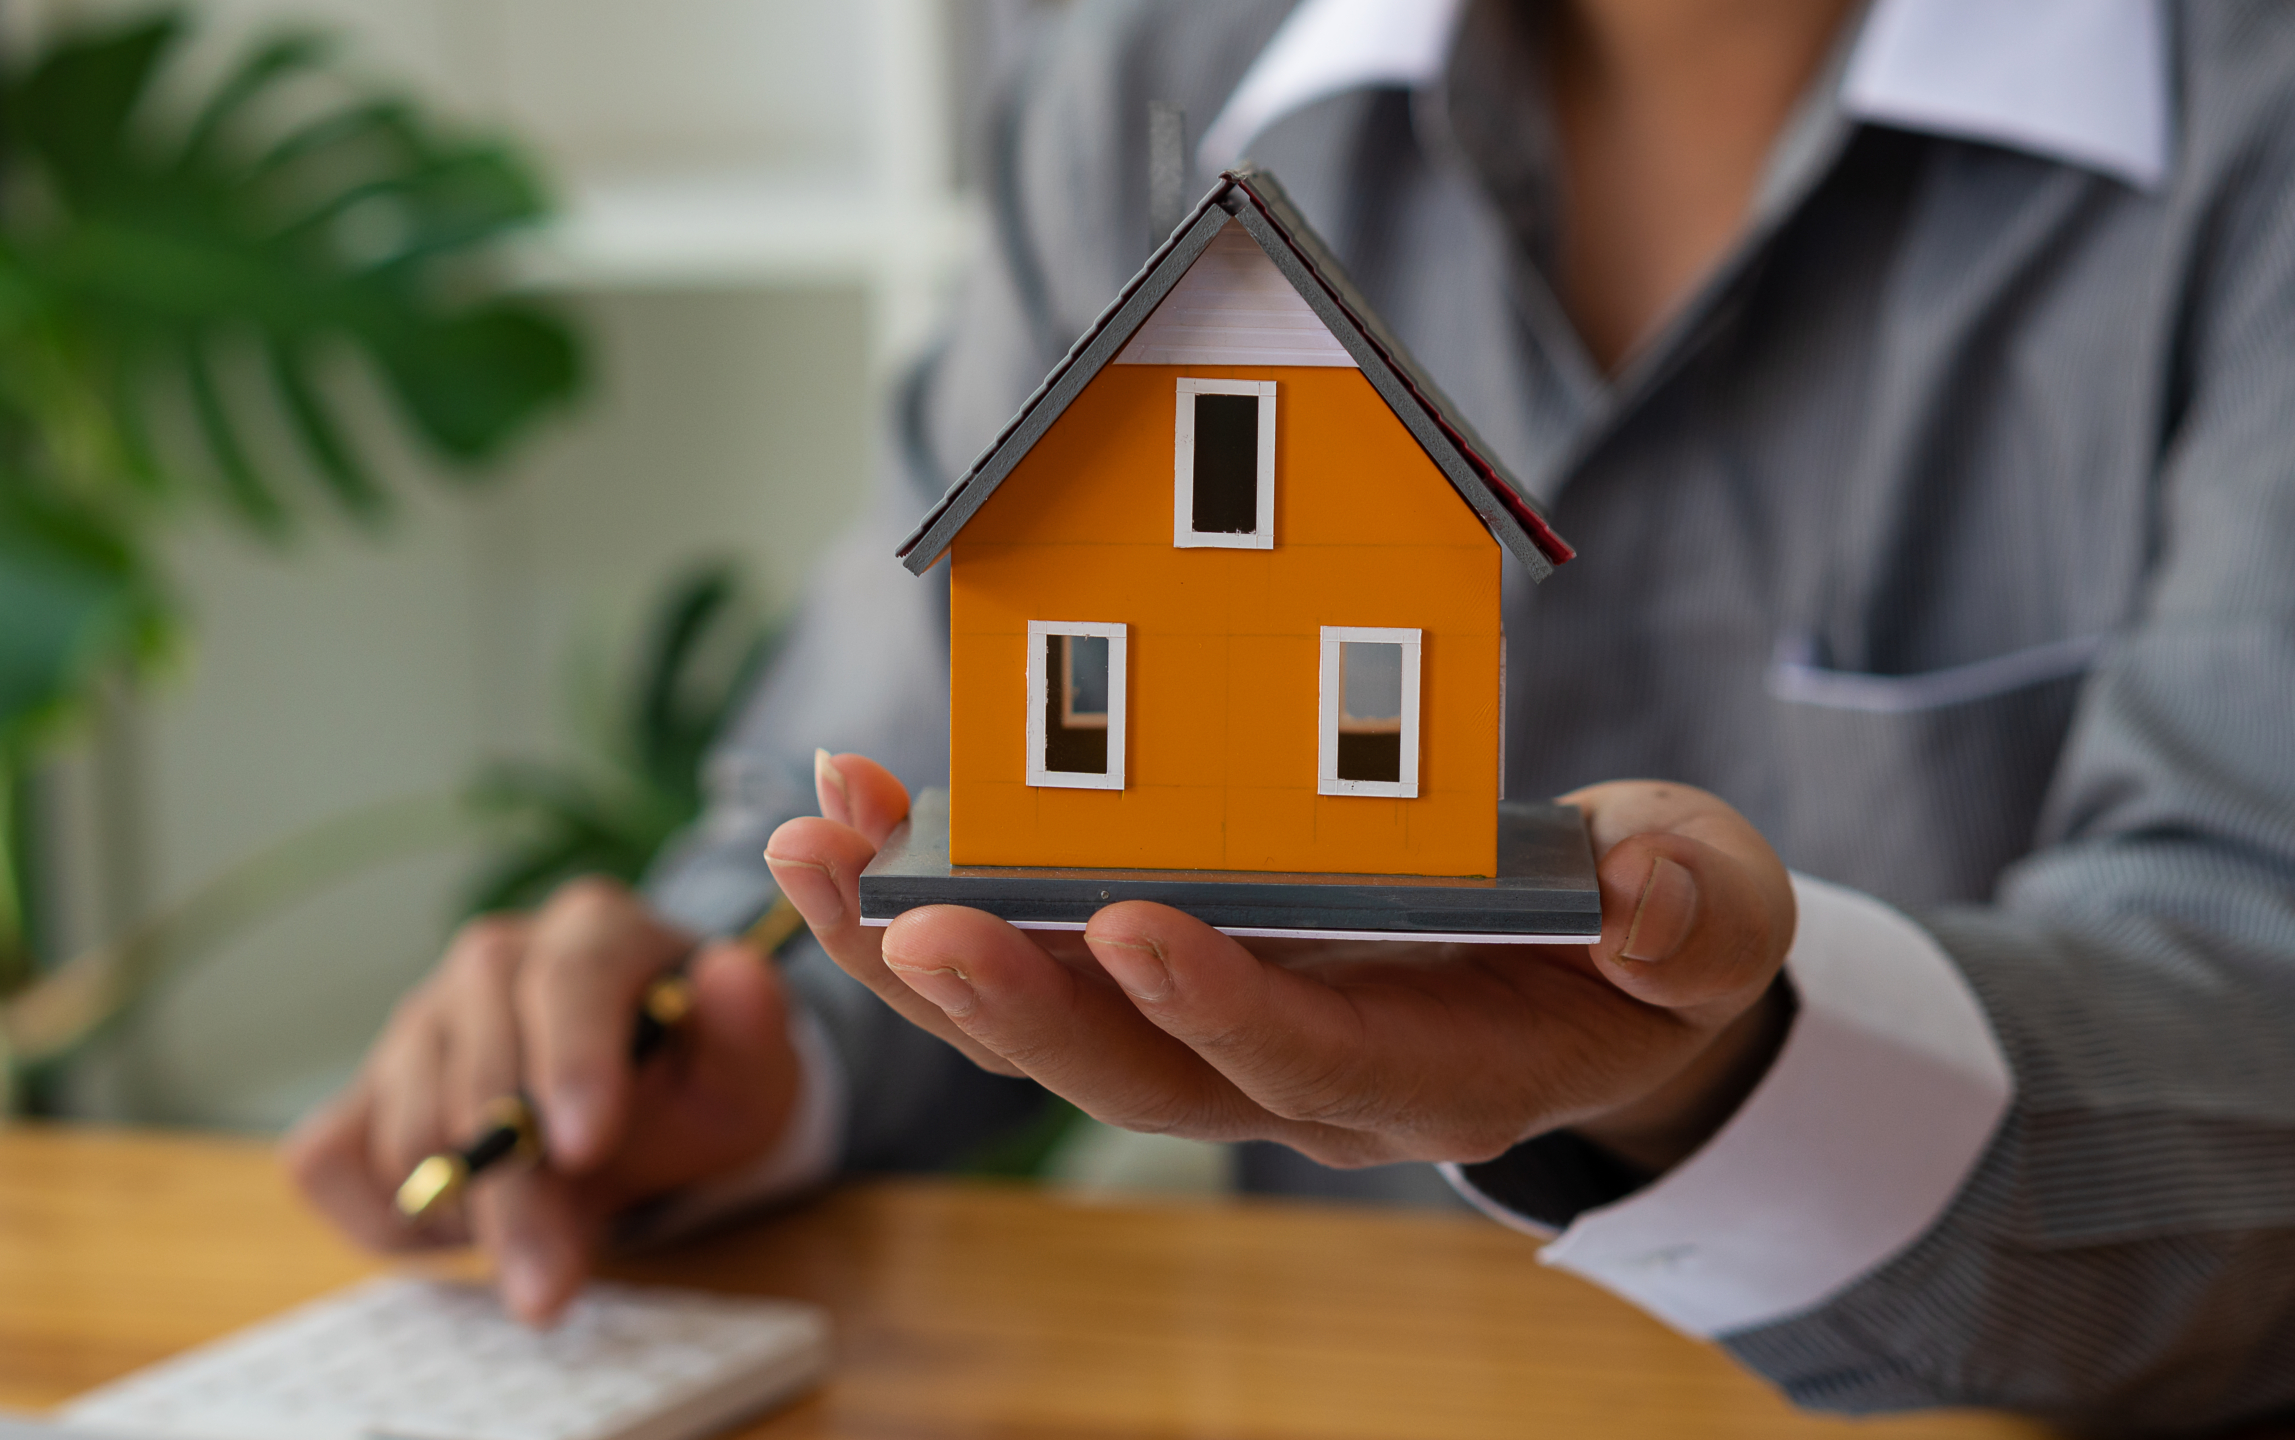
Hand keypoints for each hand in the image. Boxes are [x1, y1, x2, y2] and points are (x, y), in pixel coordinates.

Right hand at [281, 878, 800, 1321]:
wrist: (650, 1093)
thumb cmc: (696, 1077)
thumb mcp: (746, 1069)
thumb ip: (749, 1029)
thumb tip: (734, 976)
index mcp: (596, 930)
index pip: (570, 979)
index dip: (570, 1062)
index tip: (584, 1149)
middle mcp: (495, 958)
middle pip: (480, 1068)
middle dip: (513, 1192)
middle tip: (545, 1287)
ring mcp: (421, 1017)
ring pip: (406, 1123)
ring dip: (463, 1210)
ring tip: (542, 1231)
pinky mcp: (367, 1083)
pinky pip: (329, 1158)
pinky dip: (382, 1214)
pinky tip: (464, 1224)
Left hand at [765, 753, 1794, 1175]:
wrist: (1591, 978)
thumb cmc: (1649, 943)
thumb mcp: (1713, 919)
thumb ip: (1691, 919)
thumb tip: (1648, 897)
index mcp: (1431, 1075)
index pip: (1309, 1065)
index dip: (1220, 1009)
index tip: (1129, 927)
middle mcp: (1293, 1078)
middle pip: (1129, 1073)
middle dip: (1010, 1001)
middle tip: (905, 918)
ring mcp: (1215, 1036)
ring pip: (1044, 1026)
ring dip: (918, 947)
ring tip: (813, 850)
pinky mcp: (1162, 980)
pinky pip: (1030, 955)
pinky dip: (936, 888)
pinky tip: (856, 813)